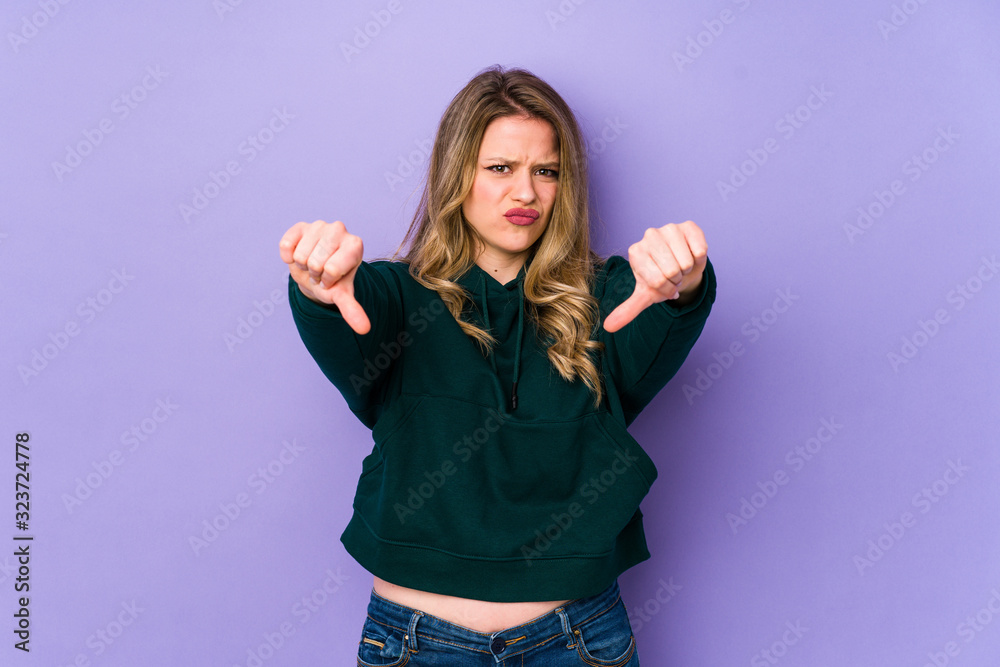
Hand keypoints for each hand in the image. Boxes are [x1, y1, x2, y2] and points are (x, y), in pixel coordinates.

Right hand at [279, 220, 370, 334]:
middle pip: (315, 263)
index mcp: (355, 245)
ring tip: (311, 264)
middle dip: (314, 274)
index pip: (331, 270)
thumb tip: (364, 329)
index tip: (332, 278)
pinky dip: (288, 257)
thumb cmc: (333, 280)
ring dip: (302, 266)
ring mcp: (320, 225)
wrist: (317, 271)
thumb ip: (352, 309)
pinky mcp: (300, 226)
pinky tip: (297, 255)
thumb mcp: (342, 294)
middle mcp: (340, 230)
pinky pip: (286, 245)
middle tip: (320, 271)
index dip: (327, 280)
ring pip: (300, 256)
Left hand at [603, 221, 707, 332]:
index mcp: (635, 252)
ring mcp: (669, 228)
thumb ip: (627, 310)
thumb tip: (608, 327)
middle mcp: (649, 235)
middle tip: (673, 275)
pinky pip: (700, 249)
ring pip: (686, 262)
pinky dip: (699, 258)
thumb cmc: (661, 279)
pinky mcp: (689, 225)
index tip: (664, 284)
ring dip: (687, 270)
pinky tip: (691, 254)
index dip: (665, 289)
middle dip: (676, 280)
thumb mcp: (645, 295)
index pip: (656, 281)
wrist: (681, 266)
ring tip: (681, 266)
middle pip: (671, 271)